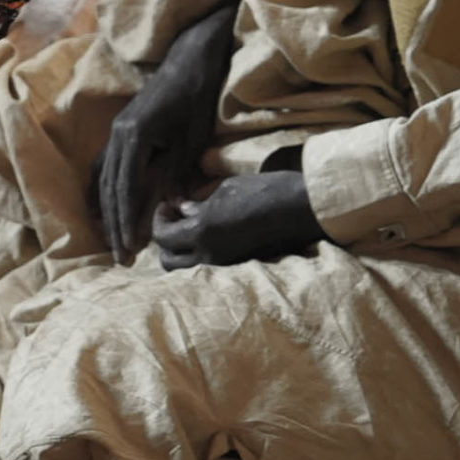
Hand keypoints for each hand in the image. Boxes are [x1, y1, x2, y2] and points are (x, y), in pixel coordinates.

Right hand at [94, 0, 236, 262]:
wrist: (189, 60)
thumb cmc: (195, 98)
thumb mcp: (192, 139)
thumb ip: (177, 173)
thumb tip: (170, 208)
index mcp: (133, 137)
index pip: (124, 189)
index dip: (125, 221)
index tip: (128, 249)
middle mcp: (117, 135)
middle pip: (109, 188)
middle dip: (113, 224)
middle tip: (119, 256)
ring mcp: (116, 131)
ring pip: (102, 178)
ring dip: (105, 210)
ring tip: (109, 239)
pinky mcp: (121, 130)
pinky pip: (104, 165)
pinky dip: (101, 189)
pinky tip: (100, 207)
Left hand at [152, 171, 322, 269]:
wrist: (300, 208)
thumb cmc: (264, 190)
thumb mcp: (226, 189)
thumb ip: (201, 204)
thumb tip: (185, 210)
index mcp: (203, 231)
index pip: (162, 237)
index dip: (159, 219)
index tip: (168, 205)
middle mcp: (210, 254)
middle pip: (167, 261)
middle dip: (164, 240)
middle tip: (174, 218)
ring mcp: (225, 264)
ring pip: (185, 270)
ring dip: (179, 252)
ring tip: (189, 230)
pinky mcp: (238, 266)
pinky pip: (206, 268)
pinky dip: (198, 256)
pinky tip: (209, 235)